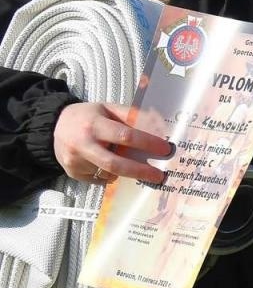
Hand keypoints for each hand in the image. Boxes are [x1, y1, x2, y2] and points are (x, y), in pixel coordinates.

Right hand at [53, 102, 170, 184]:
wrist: (52, 125)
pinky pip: (99, 179)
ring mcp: (75, 161)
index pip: (124, 136)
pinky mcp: (72, 173)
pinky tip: (113, 168)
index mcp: (94, 124)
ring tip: (136, 168)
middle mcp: (82, 144)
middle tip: (159, 176)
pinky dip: (110, 175)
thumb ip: (130, 116)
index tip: (165, 149)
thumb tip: (157, 126)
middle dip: (140, 171)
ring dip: (125, 172)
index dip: (146, 143)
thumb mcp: (107, 108)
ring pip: (108, 173)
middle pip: (115, 163)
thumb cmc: (87, 116)